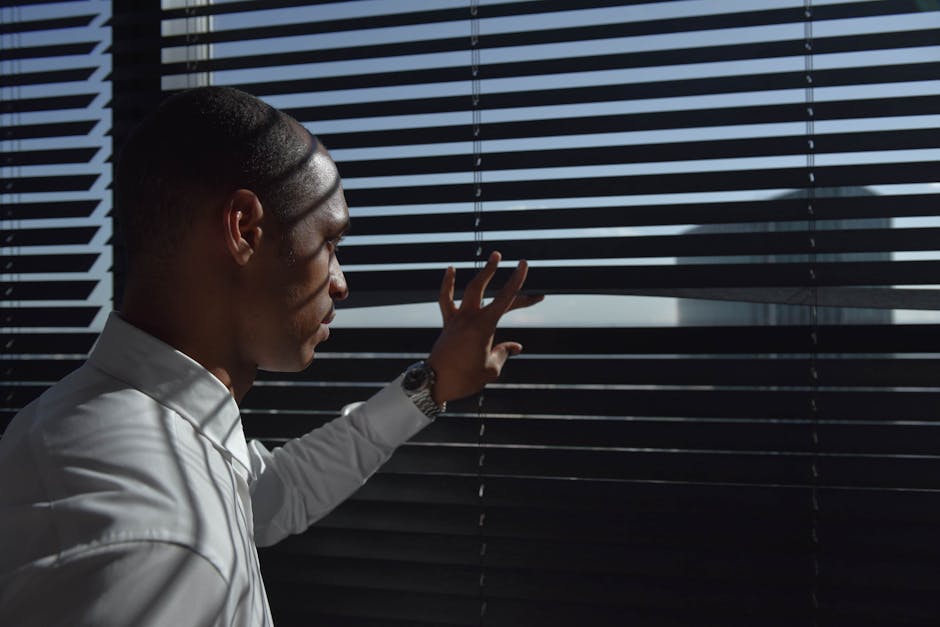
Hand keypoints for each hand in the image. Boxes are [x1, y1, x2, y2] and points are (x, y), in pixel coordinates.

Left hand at [427, 251, 543, 403]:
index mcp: (484, 326)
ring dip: (483, 274)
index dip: (516, 281)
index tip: (524, 265)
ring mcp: (457, 319)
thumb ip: (503, 353)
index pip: (505, 299)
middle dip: (500, 273)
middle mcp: (470, 318)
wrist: (435, 384)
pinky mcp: (448, 324)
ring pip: (470, 290)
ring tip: (494, 257)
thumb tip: (515, 346)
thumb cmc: (465, 378)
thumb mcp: (491, 369)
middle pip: (485, 289)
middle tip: (516, 261)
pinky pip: (446, 299)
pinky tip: (451, 269)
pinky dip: (448, 284)